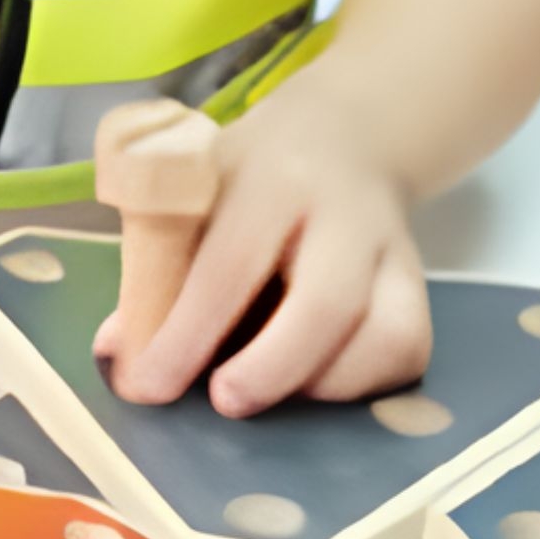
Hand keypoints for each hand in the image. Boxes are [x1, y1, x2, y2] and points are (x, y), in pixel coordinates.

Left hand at [101, 78, 428, 416]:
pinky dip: (361, 385)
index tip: (148, 385)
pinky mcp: (422, 288)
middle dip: (270, 367)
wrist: (342, 136)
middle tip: (224, 402)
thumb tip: (117, 352)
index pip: (228, 263)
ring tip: (267, 390)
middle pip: (327, 303)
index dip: (187, 333)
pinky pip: (408, 353)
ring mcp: (396, 252)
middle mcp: (344, 214)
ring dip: (323, 384)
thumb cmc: (246, 173)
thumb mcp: (191, 189)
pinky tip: (312, 382)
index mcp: (269, 179)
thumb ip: (154, 264)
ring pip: (387, 336)